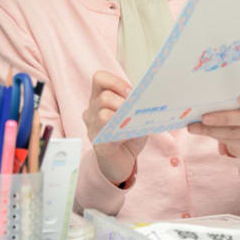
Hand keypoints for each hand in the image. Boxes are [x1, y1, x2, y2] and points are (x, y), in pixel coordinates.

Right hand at [83, 70, 148, 186]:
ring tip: (133, 121)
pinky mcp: (98, 142)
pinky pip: (106, 132)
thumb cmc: (127, 135)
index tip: (131, 92)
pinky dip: (121, 131)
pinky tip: (128, 134)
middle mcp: (92, 110)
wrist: (120, 161)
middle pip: (104, 97)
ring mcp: (92, 127)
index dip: (115, 81)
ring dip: (122, 117)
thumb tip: (147, 99)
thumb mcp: (133, 115)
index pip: (99, 78)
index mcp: (99, 98)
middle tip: (135, 109)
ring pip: (103, 114)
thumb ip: (136, 106)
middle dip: (124, 101)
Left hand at [187, 79, 239, 157]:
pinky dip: (212, 134)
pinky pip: (231, 141)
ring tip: (194, 126)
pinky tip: (198, 130)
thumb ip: (225, 90)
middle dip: (225, 118)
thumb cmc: (234, 102)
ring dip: (212, 129)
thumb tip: (198, 87)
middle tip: (204, 117)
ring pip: (237, 132)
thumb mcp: (232, 94)